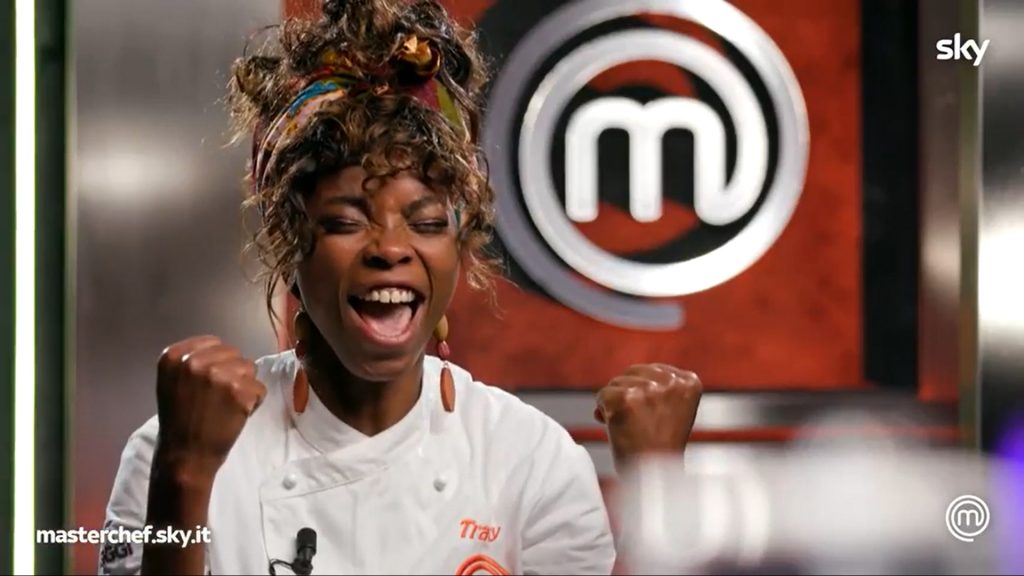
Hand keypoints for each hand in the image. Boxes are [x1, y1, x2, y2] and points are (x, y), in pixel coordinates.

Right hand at [154, 336, 266, 482]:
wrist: (185, 456)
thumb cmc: (179, 420)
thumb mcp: (173, 381)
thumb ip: (192, 361)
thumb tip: (222, 350)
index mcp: (175, 356)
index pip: (214, 343)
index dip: (218, 363)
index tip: (209, 384)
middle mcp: (194, 361)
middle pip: (234, 354)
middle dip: (232, 373)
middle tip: (218, 398)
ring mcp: (218, 375)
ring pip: (250, 368)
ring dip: (244, 387)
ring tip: (227, 406)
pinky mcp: (239, 391)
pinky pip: (259, 388)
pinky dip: (253, 403)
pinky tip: (236, 415)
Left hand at [594, 364, 701, 466]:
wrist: (655, 478)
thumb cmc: (660, 451)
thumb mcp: (673, 412)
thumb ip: (658, 390)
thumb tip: (618, 384)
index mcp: (689, 382)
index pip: (653, 370)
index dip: (643, 393)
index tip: (651, 416)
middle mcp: (671, 382)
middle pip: (632, 372)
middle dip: (626, 395)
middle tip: (636, 424)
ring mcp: (648, 389)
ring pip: (615, 384)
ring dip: (614, 405)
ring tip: (629, 429)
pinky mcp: (625, 398)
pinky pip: (601, 395)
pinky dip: (603, 413)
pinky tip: (616, 428)